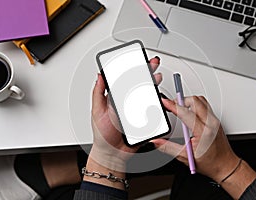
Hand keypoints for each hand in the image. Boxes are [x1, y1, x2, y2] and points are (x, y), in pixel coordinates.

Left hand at [89, 57, 162, 171]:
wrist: (112, 154)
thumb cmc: (102, 134)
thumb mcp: (97, 111)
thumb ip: (98, 93)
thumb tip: (99, 76)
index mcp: (116, 97)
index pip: (125, 79)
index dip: (132, 69)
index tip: (136, 60)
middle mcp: (128, 102)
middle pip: (139, 84)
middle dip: (147, 72)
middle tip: (152, 63)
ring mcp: (137, 110)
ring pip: (147, 94)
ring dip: (153, 84)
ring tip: (156, 77)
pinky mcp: (145, 119)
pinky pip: (152, 109)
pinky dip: (157, 102)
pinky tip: (158, 96)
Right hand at [151, 96, 239, 181]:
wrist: (225, 166)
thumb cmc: (210, 163)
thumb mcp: (185, 156)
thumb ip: (168, 147)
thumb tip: (156, 142)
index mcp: (203, 132)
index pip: (186, 113)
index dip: (173, 106)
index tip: (165, 102)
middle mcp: (211, 123)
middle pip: (194, 101)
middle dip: (180, 101)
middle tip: (171, 106)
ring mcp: (214, 120)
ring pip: (201, 100)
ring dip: (189, 101)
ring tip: (180, 108)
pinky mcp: (216, 119)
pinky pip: (205, 105)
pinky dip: (195, 104)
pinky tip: (189, 111)